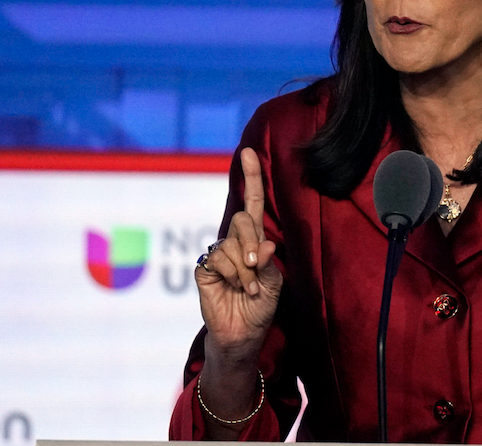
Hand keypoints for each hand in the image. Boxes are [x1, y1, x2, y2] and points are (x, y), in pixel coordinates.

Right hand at [196, 147, 282, 362]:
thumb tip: (264, 244)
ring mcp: (218, 253)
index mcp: (255, 238)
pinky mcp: (204, 268)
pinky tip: (233, 288)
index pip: (253, 201)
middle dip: (251, 244)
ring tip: (247, 289)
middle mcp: (236, 241)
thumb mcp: (273, 283)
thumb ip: (267, 263)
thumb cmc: (262, 305)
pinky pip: (217, 260)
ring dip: (244, 270)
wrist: (244, 332)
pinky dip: (231, 275)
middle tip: (256, 271)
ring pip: (230, 244)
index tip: (248, 151)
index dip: (251, 177)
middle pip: (242, 220)